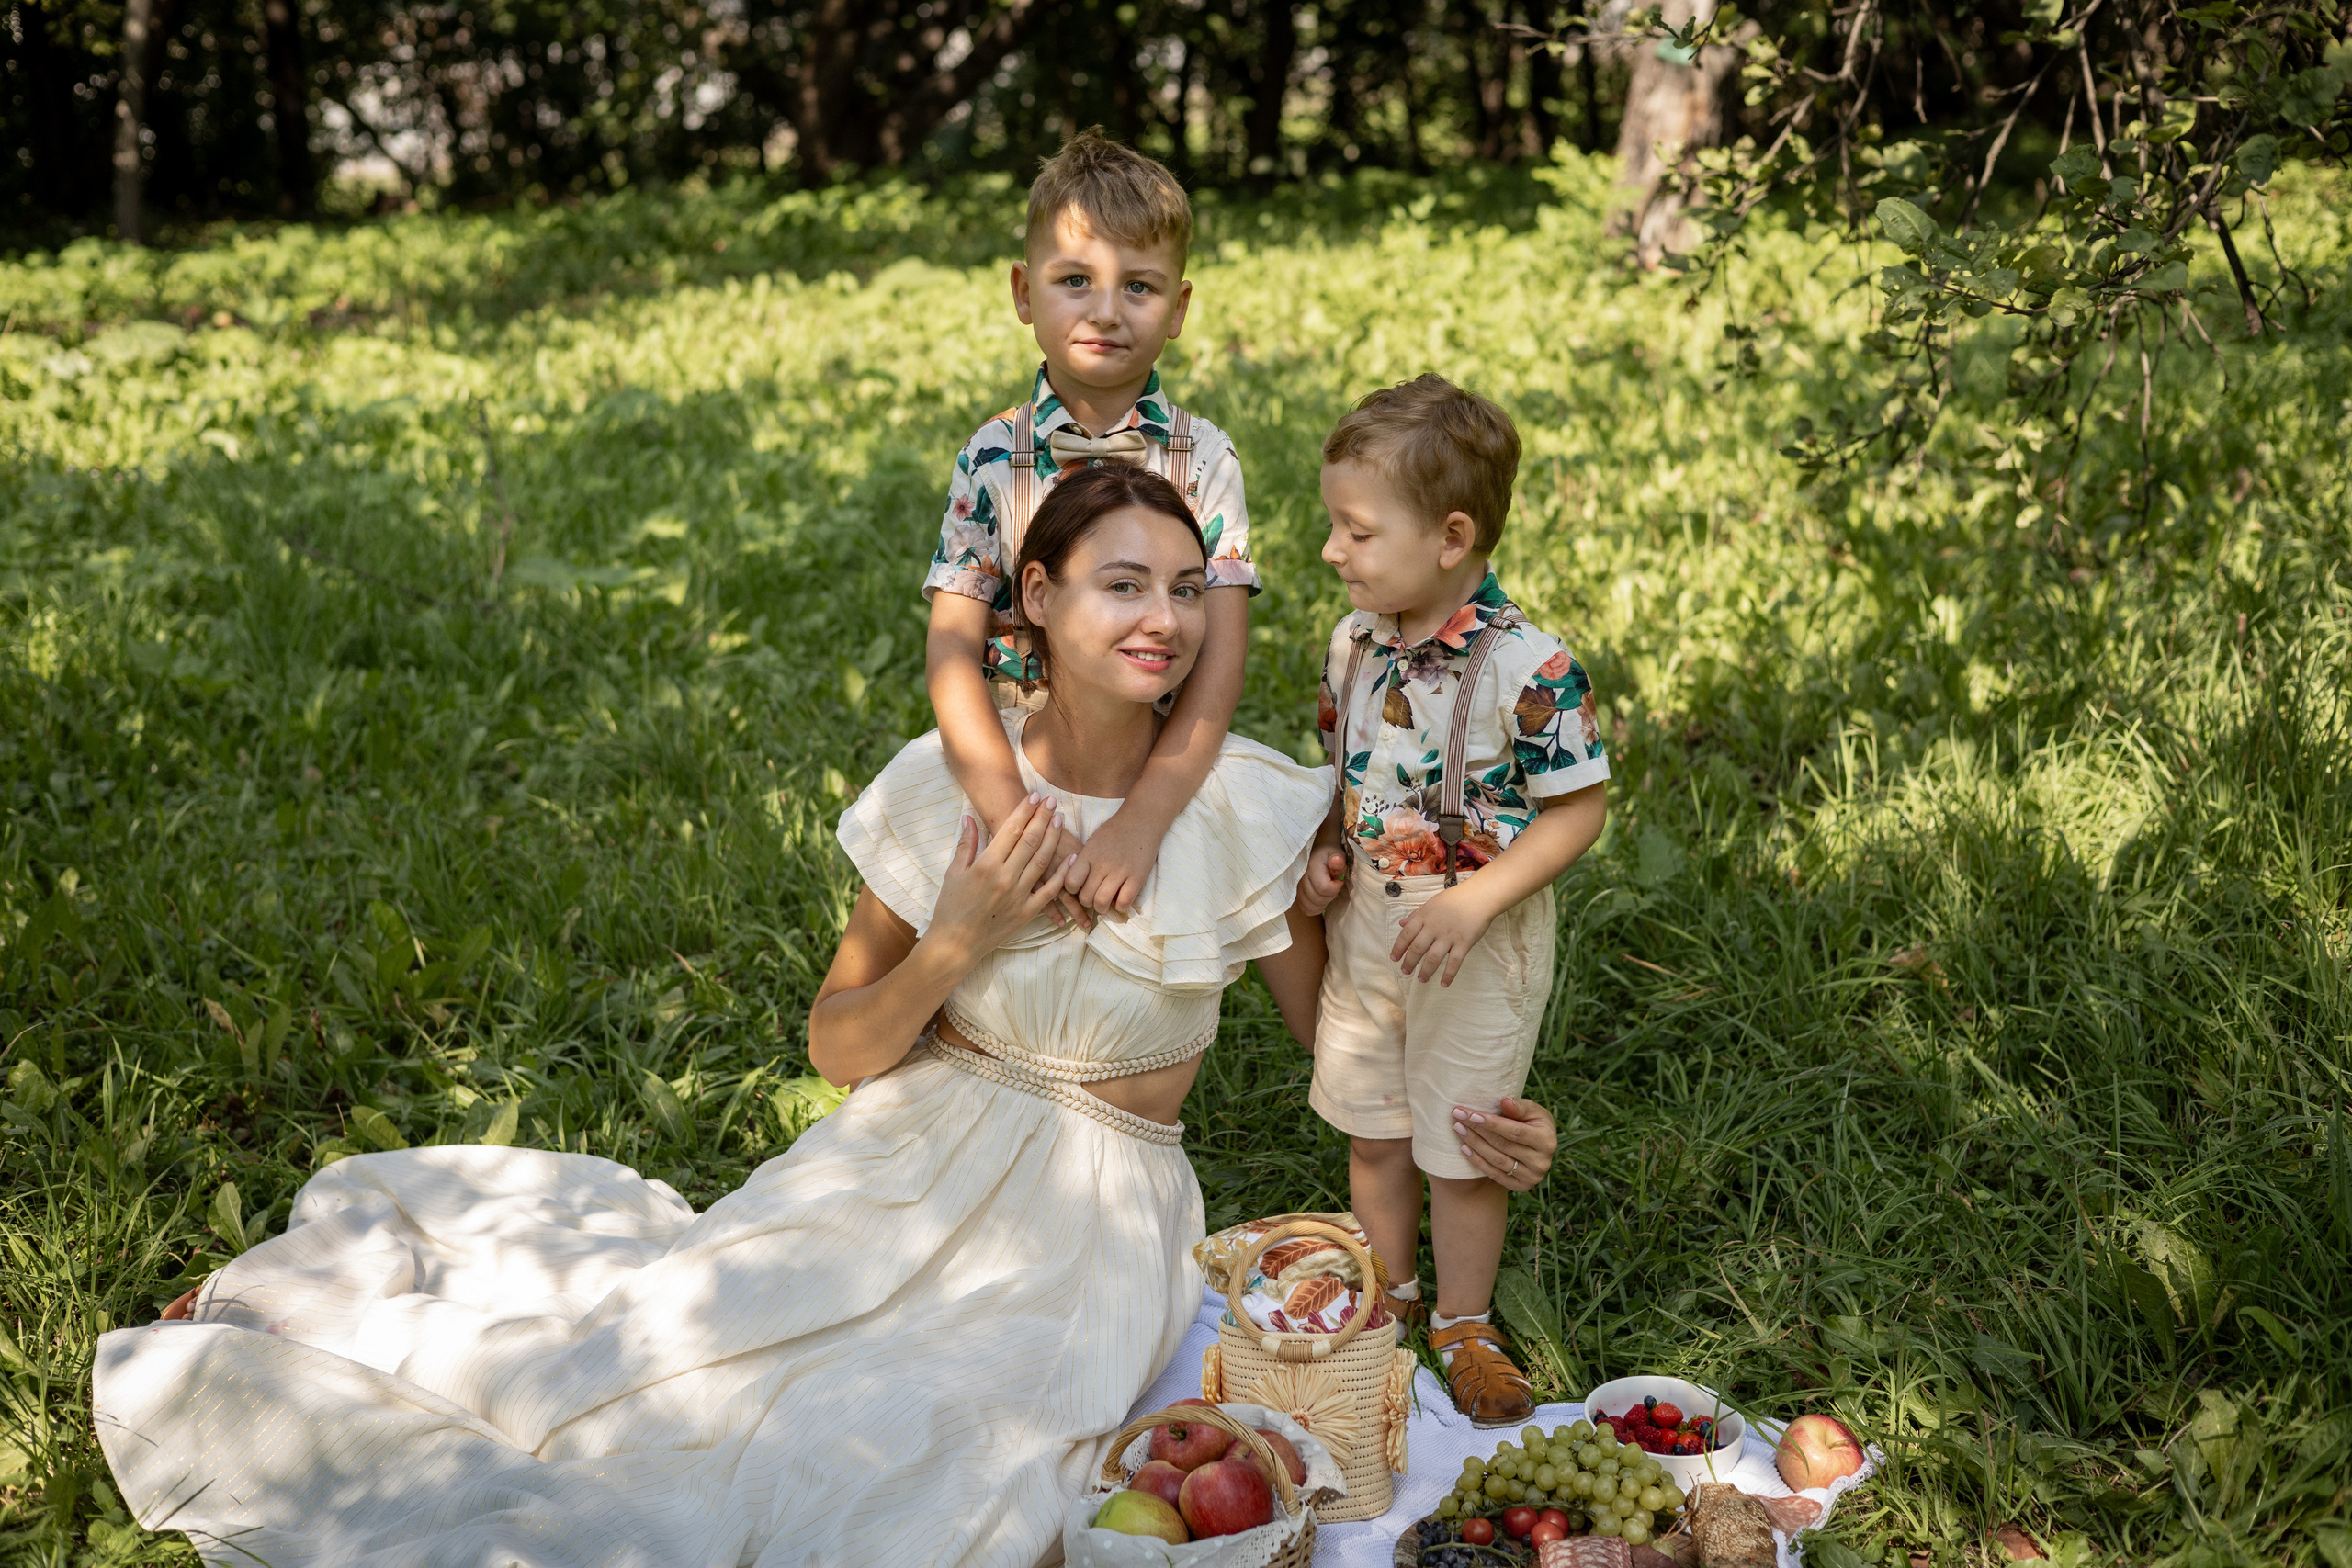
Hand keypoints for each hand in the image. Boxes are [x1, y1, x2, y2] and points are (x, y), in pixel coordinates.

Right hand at [927, 796, 1074, 965]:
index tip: (1033, 796)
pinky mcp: (1027, 912)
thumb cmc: (950, 907)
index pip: (1011, 830)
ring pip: (1042, 861)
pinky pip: (1049, 891)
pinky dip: (1062, 874)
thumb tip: (968, 816)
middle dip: (1042, 818)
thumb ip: (966, 844)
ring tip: (1060, 819)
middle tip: (1051, 801)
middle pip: (1030, 841)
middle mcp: (1005, 878)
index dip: (1024, 811)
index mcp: (985, 865)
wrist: (955, 944)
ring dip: (1053, 838)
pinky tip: (1072, 859)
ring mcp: (1018, 896)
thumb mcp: (953, 872)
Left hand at [1063, 804, 1166, 915]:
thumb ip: (1083, 862)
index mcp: (1088, 854)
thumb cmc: (1115, 831)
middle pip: (1085, 897)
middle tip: (1094, 896)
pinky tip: (1121, 899)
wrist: (1142, 819)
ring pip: (1102, 903)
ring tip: (1106, 902)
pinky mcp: (1138, 876)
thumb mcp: (1092, 842)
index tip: (1080, 887)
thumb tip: (1074, 884)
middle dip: (1088, 902)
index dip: (1073, 890)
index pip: (1070, 883)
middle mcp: (1102, 864)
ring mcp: (1121, 871)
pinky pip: (1124, 902)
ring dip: (1102, 908)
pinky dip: (1121, 906)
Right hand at [1297, 847, 1347, 916]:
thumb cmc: (1329, 852)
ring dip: (1323, 902)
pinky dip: (1316, 907)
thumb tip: (1336, 861)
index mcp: (1311, 866)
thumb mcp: (1337, 852)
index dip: (1335, 888)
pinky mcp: (1296, 894)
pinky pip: (1306, 909)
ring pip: (1311, 906)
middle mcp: (1300, 878)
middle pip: (1317, 899)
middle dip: (1330, 895)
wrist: (1317, 851)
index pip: (1323, 887)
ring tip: (1328, 891)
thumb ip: (1338, 858)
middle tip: (1334, 885)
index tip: (1339, 880)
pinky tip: (1321, 897)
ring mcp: (1296, 887)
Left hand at [1389, 882, 1493, 985]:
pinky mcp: (1464, 943)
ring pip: (1433, 958)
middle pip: (1417, 948)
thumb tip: (1401, 924)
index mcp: (1425, 916)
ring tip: (1421, 979)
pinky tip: (1443, 984)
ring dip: (1426, 971)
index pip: (1406, 934)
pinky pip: (1454, 962)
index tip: (1394, 959)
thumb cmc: (1456, 898)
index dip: (1399, 948)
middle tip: (1405, 971)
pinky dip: (1448, 975)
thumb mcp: (1432, 902)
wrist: (1479, 896)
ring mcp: (1449, 936)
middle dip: (1409, 962)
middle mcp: (1434, 927)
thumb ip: (1416, 914)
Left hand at [1452, 1097, 1554, 1190]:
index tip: (1472, 1114)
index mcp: (1547, 1141)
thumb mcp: (1533, 1111)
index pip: (1515, 1132)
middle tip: (1458, 1117)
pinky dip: (1477, 1161)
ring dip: (1474, 1144)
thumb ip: (1519, 1107)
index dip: (1492, 1123)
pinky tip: (1464, 1148)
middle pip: (1503, 1145)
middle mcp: (1541, 1162)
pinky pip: (1495, 1174)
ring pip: (1496, 1160)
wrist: (1538, 1147)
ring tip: (1458, 1129)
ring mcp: (1531, 1177)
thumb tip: (1505, 1101)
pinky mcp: (1520, 1187)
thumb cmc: (1533, 1122)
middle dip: (1478, 1130)